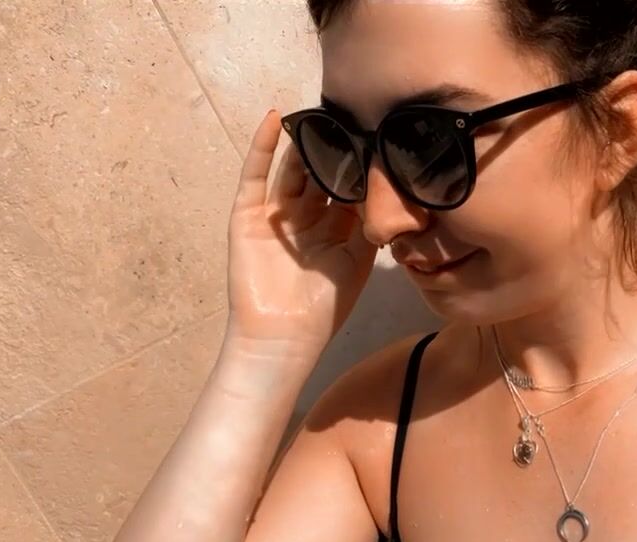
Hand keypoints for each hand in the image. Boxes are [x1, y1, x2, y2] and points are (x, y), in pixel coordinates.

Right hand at [223, 110, 376, 357]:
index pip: (347, 188)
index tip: (375, 132)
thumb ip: (369, 224)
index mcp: (334, 231)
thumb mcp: (357, 262)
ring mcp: (275, 215)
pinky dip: (262, 147)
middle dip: (333, 148)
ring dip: (303, 143)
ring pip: (291, 170)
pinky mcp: (247, 215)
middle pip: (319, 174)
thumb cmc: (324, 306)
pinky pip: (255, 176)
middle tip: (349, 113)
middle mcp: (306, 219)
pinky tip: (275, 119)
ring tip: (317, 111)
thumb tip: (389, 186)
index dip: (359, 164)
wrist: (282, 335)